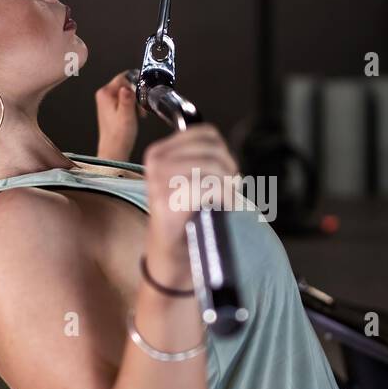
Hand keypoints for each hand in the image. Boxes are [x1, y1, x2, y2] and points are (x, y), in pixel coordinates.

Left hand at [95, 71, 140, 161]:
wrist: (114, 150)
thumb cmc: (118, 136)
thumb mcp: (126, 115)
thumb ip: (127, 98)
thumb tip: (128, 86)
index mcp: (105, 94)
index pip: (123, 77)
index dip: (136, 85)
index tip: (143, 94)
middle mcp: (104, 96)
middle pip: (126, 84)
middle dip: (136, 95)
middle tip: (140, 108)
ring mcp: (107, 102)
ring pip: (127, 93)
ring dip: (136, 102)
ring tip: (138, 114)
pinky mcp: (112, 108)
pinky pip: (125, 100)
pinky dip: (132, 107)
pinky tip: (135, 116)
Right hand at [143, 124, 239, 259]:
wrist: (170, 255)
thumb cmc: (184, 219)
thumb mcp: (188, 179)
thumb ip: (201, 159)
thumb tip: (226, 152)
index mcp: (159, 152)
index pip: (206, 134)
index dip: (225, 152)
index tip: (227, 172)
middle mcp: (155, 162)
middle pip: (213, 150)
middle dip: (230, 170)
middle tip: (232, 189)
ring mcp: (159, 180)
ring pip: (213, 167)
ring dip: (229, 185)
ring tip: (228, 199)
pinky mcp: (167, 200)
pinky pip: (210, 187)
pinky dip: (225, 196)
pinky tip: (225, 207)